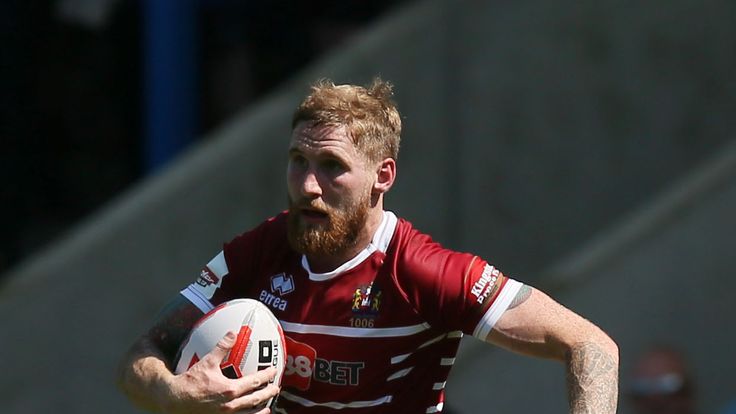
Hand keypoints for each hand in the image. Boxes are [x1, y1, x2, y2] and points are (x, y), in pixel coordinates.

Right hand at [165, 331, 279, 413]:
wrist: (174, 401)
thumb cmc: (189, 382)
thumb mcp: (207, 362)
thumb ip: (222, 347)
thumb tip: (233, 333)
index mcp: (230, 389)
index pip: (255, 381)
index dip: (267, 376)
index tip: (274, 371)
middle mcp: (231, 405)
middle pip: (256, 399)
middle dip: (269, 393)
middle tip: (276, 388)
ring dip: (261, 410)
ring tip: (268, 407)